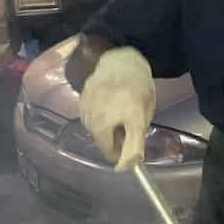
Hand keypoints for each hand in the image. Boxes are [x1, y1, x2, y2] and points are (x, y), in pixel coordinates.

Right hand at [78, 46, 157, 171]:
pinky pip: (91, 120)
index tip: (131, 151)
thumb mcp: (143, 116)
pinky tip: (108, 105)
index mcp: (110, 125)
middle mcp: (94, 121)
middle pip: (104, 144)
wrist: (120, 61)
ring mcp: (85, 112)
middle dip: (116, 141)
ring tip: (118, 112)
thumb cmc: (137, 88)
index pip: (112, 155)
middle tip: (128, 125)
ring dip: (107, 130)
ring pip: (96, 132)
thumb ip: (135, 143)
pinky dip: (99, 118)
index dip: (124, 157)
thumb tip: (131, 162)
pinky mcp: (80, 104)